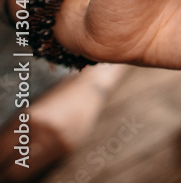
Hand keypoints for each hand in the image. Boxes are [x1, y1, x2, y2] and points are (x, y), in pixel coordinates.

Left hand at [0, 65, 121, 180]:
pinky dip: (35, 165)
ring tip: (13, 172)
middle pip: (15, 166)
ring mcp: (58, 141)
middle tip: (3, 171)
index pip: (3, 149)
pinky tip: (31, 162)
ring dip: (18, 172)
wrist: (90, 89)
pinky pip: (45, 164)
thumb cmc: (58, 95)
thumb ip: (17, 129)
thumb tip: (2, 151)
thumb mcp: (33, 108)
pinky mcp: (69, 147)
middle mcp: (45, 132)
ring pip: (29, 169)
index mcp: (31, 118)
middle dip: (6, 171)